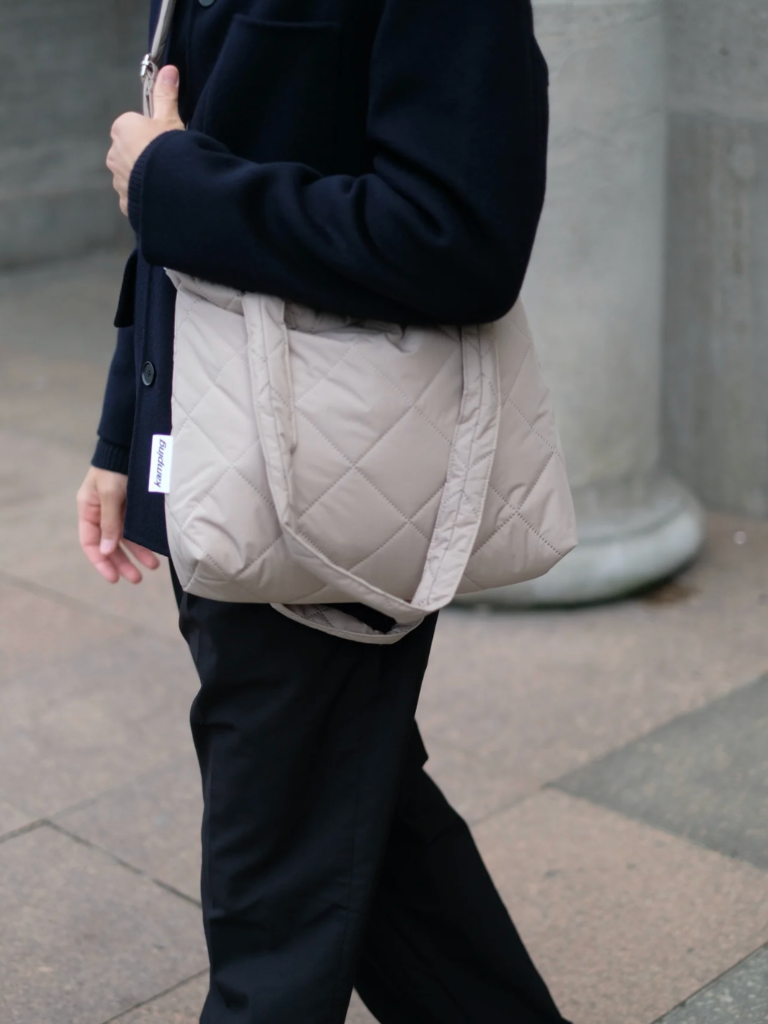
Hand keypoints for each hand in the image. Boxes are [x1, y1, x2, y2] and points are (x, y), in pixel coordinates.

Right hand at [77, 466, 160, 583]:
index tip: (113, 578)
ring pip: (126, 539)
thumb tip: (106, 551)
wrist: (129, 445)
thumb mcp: (110, 494)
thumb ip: (109, 522)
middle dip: (123, 563)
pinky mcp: (133, 506)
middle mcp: (102, 513)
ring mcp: (118, 510)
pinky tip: (155, 549)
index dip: (101, 562)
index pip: (90, 543)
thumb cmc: (115, 467)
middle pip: (110, 545)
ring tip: (154, 566)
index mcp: (88, 510)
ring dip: (138, 553)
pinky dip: (144, 540)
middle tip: (137, 579)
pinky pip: (137, 528)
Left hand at [107, 65, 184, 215]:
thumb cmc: (168, 147)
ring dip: (144, 179)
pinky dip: (144, 197)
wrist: (170, 187)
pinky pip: (134, 197)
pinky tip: (160, 197)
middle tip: (168, 162)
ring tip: (166, 182)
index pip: (134, 128)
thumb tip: (169, 68)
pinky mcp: (125, 203)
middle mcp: (113, 154)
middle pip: (131, 152)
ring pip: (131, 176)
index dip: (152, 134)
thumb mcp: (170, 118)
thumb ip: (166, 95)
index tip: (166, 141)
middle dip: (145, 157)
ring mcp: (117, 181)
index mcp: (122, 129)